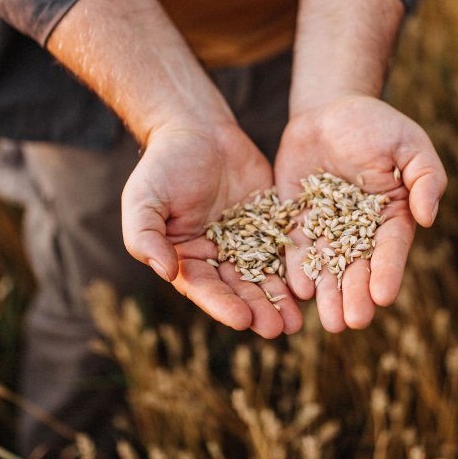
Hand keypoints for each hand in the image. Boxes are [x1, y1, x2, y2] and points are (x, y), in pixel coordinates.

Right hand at [122, 122, 301, 337]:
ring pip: (266, 275)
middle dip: (259, 309)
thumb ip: (146, 237)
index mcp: (187, 257)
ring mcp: (247, 240)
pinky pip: (286, 247)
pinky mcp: (271, 222)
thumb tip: (165, 271)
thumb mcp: (144, 199)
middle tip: (279, 329)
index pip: (205, 288)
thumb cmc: (164, 164)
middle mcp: (218, 256)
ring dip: (281, 299)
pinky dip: (297, 267)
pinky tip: (313, 283)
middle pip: (240, 289)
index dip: (223, 305)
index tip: (242, 320)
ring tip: (299, 322)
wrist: (198, 128)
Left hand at [274, 94, 445, 331]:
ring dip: (328, 294)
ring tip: (329, 320)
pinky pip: (296, 249)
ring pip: (327, 267)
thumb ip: (425, 177)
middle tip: (352, 321)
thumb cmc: (376, 125)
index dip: (388, 273)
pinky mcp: (297, 221)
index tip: (383, 297)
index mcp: (392, 216)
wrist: (330, 111)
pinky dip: (297, 269)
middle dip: (355, 295)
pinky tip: (298, 289)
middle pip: (358, 267)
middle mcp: (359, 230)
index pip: (391, 249)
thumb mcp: (408, 143)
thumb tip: (428, 217)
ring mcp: (326, 228)